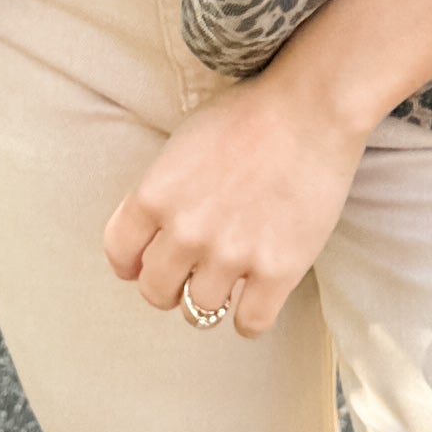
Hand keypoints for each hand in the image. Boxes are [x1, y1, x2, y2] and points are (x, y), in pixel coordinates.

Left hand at [103, 73, 365, 340]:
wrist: (311, 108)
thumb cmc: (249, 116)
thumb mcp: (182, 144)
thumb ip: (161, 193)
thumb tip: (149, 240)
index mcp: (154, 195)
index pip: (120, 253)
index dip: (132, 264)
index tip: (145, 265)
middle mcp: (185, 231)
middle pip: (155, 291)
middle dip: (169, 287)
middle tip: (189, 276)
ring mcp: (231, 255)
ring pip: (200, 311)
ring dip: (211, 299)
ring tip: (230, 280)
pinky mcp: (276, 271)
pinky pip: (249, 323)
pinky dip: (250, 317)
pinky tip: (258, 297)